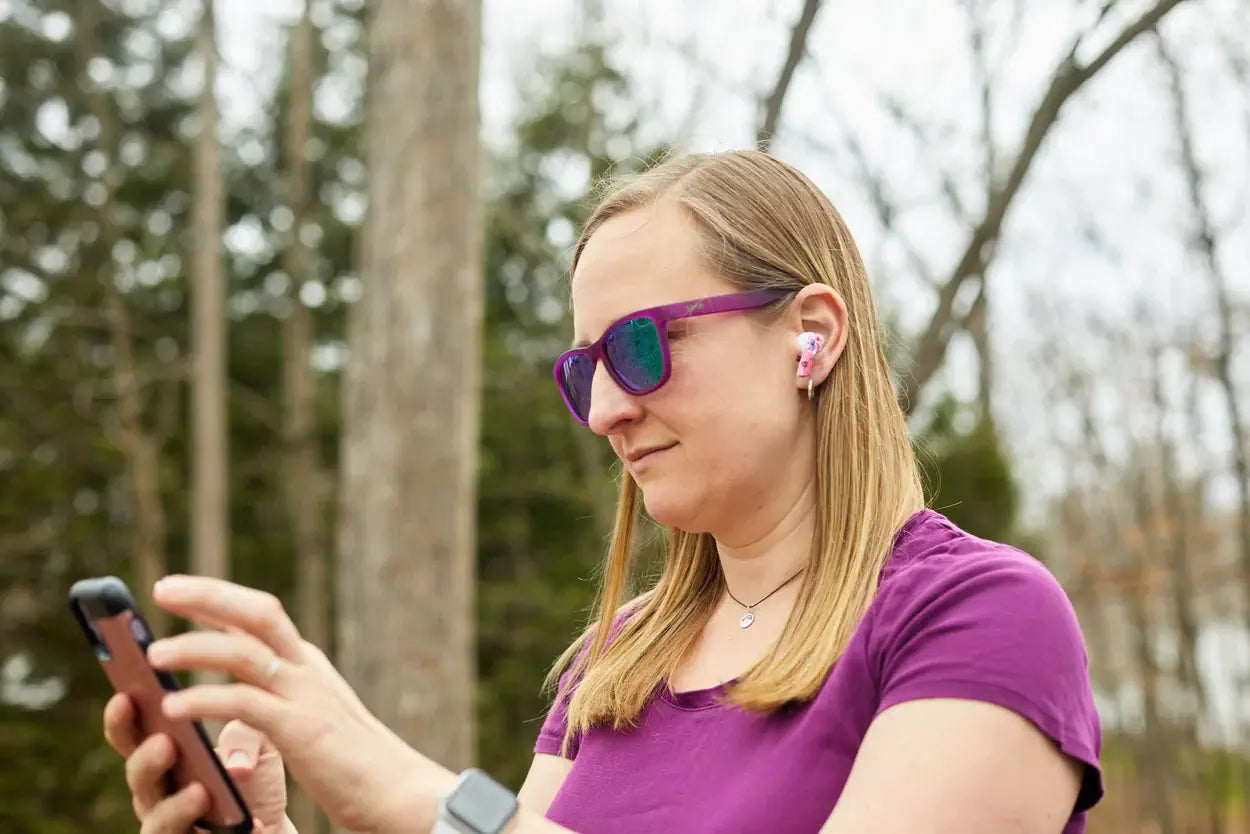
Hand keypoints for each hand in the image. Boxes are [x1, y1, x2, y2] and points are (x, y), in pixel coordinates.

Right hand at [103, 693, 288, 832]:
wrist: (270, 822)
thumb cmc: (254, 776)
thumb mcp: (257, 746)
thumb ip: (246, 738)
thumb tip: (237, 760)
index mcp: (164, 753)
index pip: (133, 734)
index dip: (123, 718)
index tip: (126, 695)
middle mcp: (156, 790)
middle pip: (138, 776)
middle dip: (146, 758)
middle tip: (164, 740)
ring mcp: (166, 822)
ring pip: (156, 817)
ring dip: (175, 802)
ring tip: (200, 789)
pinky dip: (197, 825)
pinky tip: (216, 813)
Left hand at [141, 575, 454, 832]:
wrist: (397, 792)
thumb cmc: (351, 765)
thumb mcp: (310, 719)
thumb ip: (276, 699)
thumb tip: (234, 691)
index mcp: (306, 665)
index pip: (258, 617)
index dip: (216, 598)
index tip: (174, 589)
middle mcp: (306, 669)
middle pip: (257, 613)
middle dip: (208, 595)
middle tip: (161, 589)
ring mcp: (306, 696)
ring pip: (244, 653)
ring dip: (194, 649)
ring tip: (153, 655)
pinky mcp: (302, 730)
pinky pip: (245, 705)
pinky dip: (206, 701)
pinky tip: (174, 709)